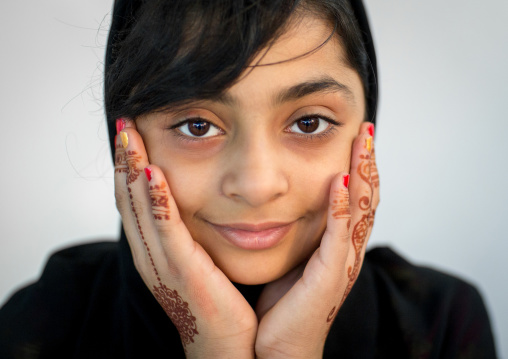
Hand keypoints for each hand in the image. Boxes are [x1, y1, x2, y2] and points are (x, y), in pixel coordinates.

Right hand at [114, 119, 256, 357]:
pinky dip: (156, 201)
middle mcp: (152, 256)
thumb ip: (193, 234)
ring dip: (132, 169)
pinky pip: (165, 230)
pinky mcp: (182, 271)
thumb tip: (200, 203)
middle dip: (125, 159)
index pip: (135, 202)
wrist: (230, 347)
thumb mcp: (200, 261)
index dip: (130, 166)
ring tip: (130, 135)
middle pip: (129, 199)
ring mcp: (163, 264)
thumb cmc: (221, 303)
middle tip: (124, 123)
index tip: (133, 134)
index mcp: (157, 253)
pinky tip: (153, 172)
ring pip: (139, 208)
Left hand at [254, 122, 379, 358]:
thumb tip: (285, 206)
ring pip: (360, 210)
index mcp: (336, 246)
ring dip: (363, 174)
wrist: (276, 349)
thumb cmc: (281, 306)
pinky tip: (339, 181)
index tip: (355, 135)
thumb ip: (299, 234)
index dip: (358, 167)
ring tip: (363, 142)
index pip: (354, 198)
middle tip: (367, 129)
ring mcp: (341, 263)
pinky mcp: (329, 277)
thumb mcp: (292, 259)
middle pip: (366, 198)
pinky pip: (339, 236)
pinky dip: (340, 207)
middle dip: (368, 162)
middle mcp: (345, 251)